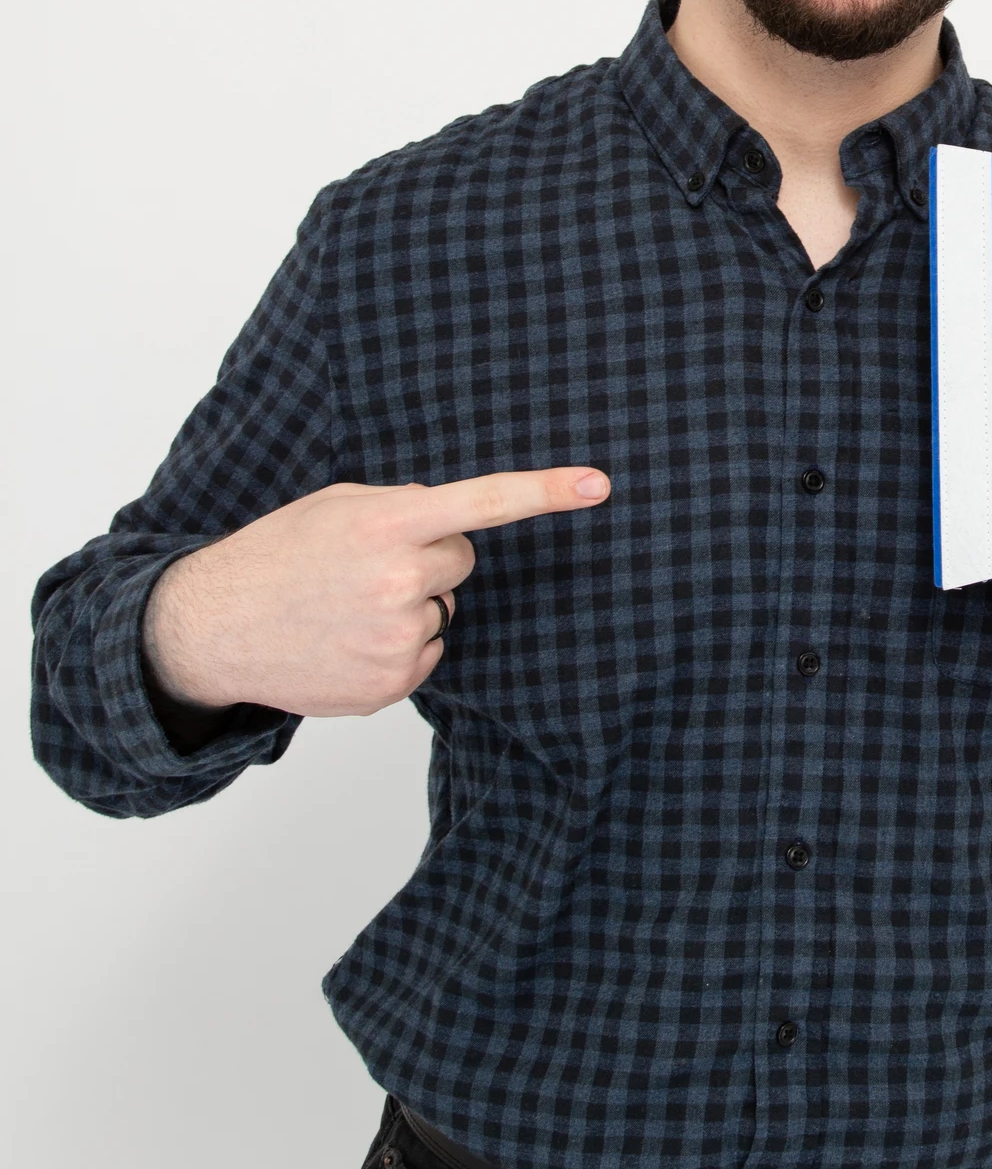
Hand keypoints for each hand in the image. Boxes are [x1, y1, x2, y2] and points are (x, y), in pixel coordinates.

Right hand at [142, 468, 610, 718]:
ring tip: (345, 605)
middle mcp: (399, 580)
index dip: (547, 492)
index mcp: (387, 524)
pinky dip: (398, 646)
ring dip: (409, 604)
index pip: (484, 503)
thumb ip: (404, 508)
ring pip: (442, 608)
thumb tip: (456, 525)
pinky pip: (427, 652)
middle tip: (365, 566)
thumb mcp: (336, 507)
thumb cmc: (277, 556)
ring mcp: (397, 637)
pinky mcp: (392, 682)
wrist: (215, 627)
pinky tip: (348, 638)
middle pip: (462, 560)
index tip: (599, 486)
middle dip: (428, 558)